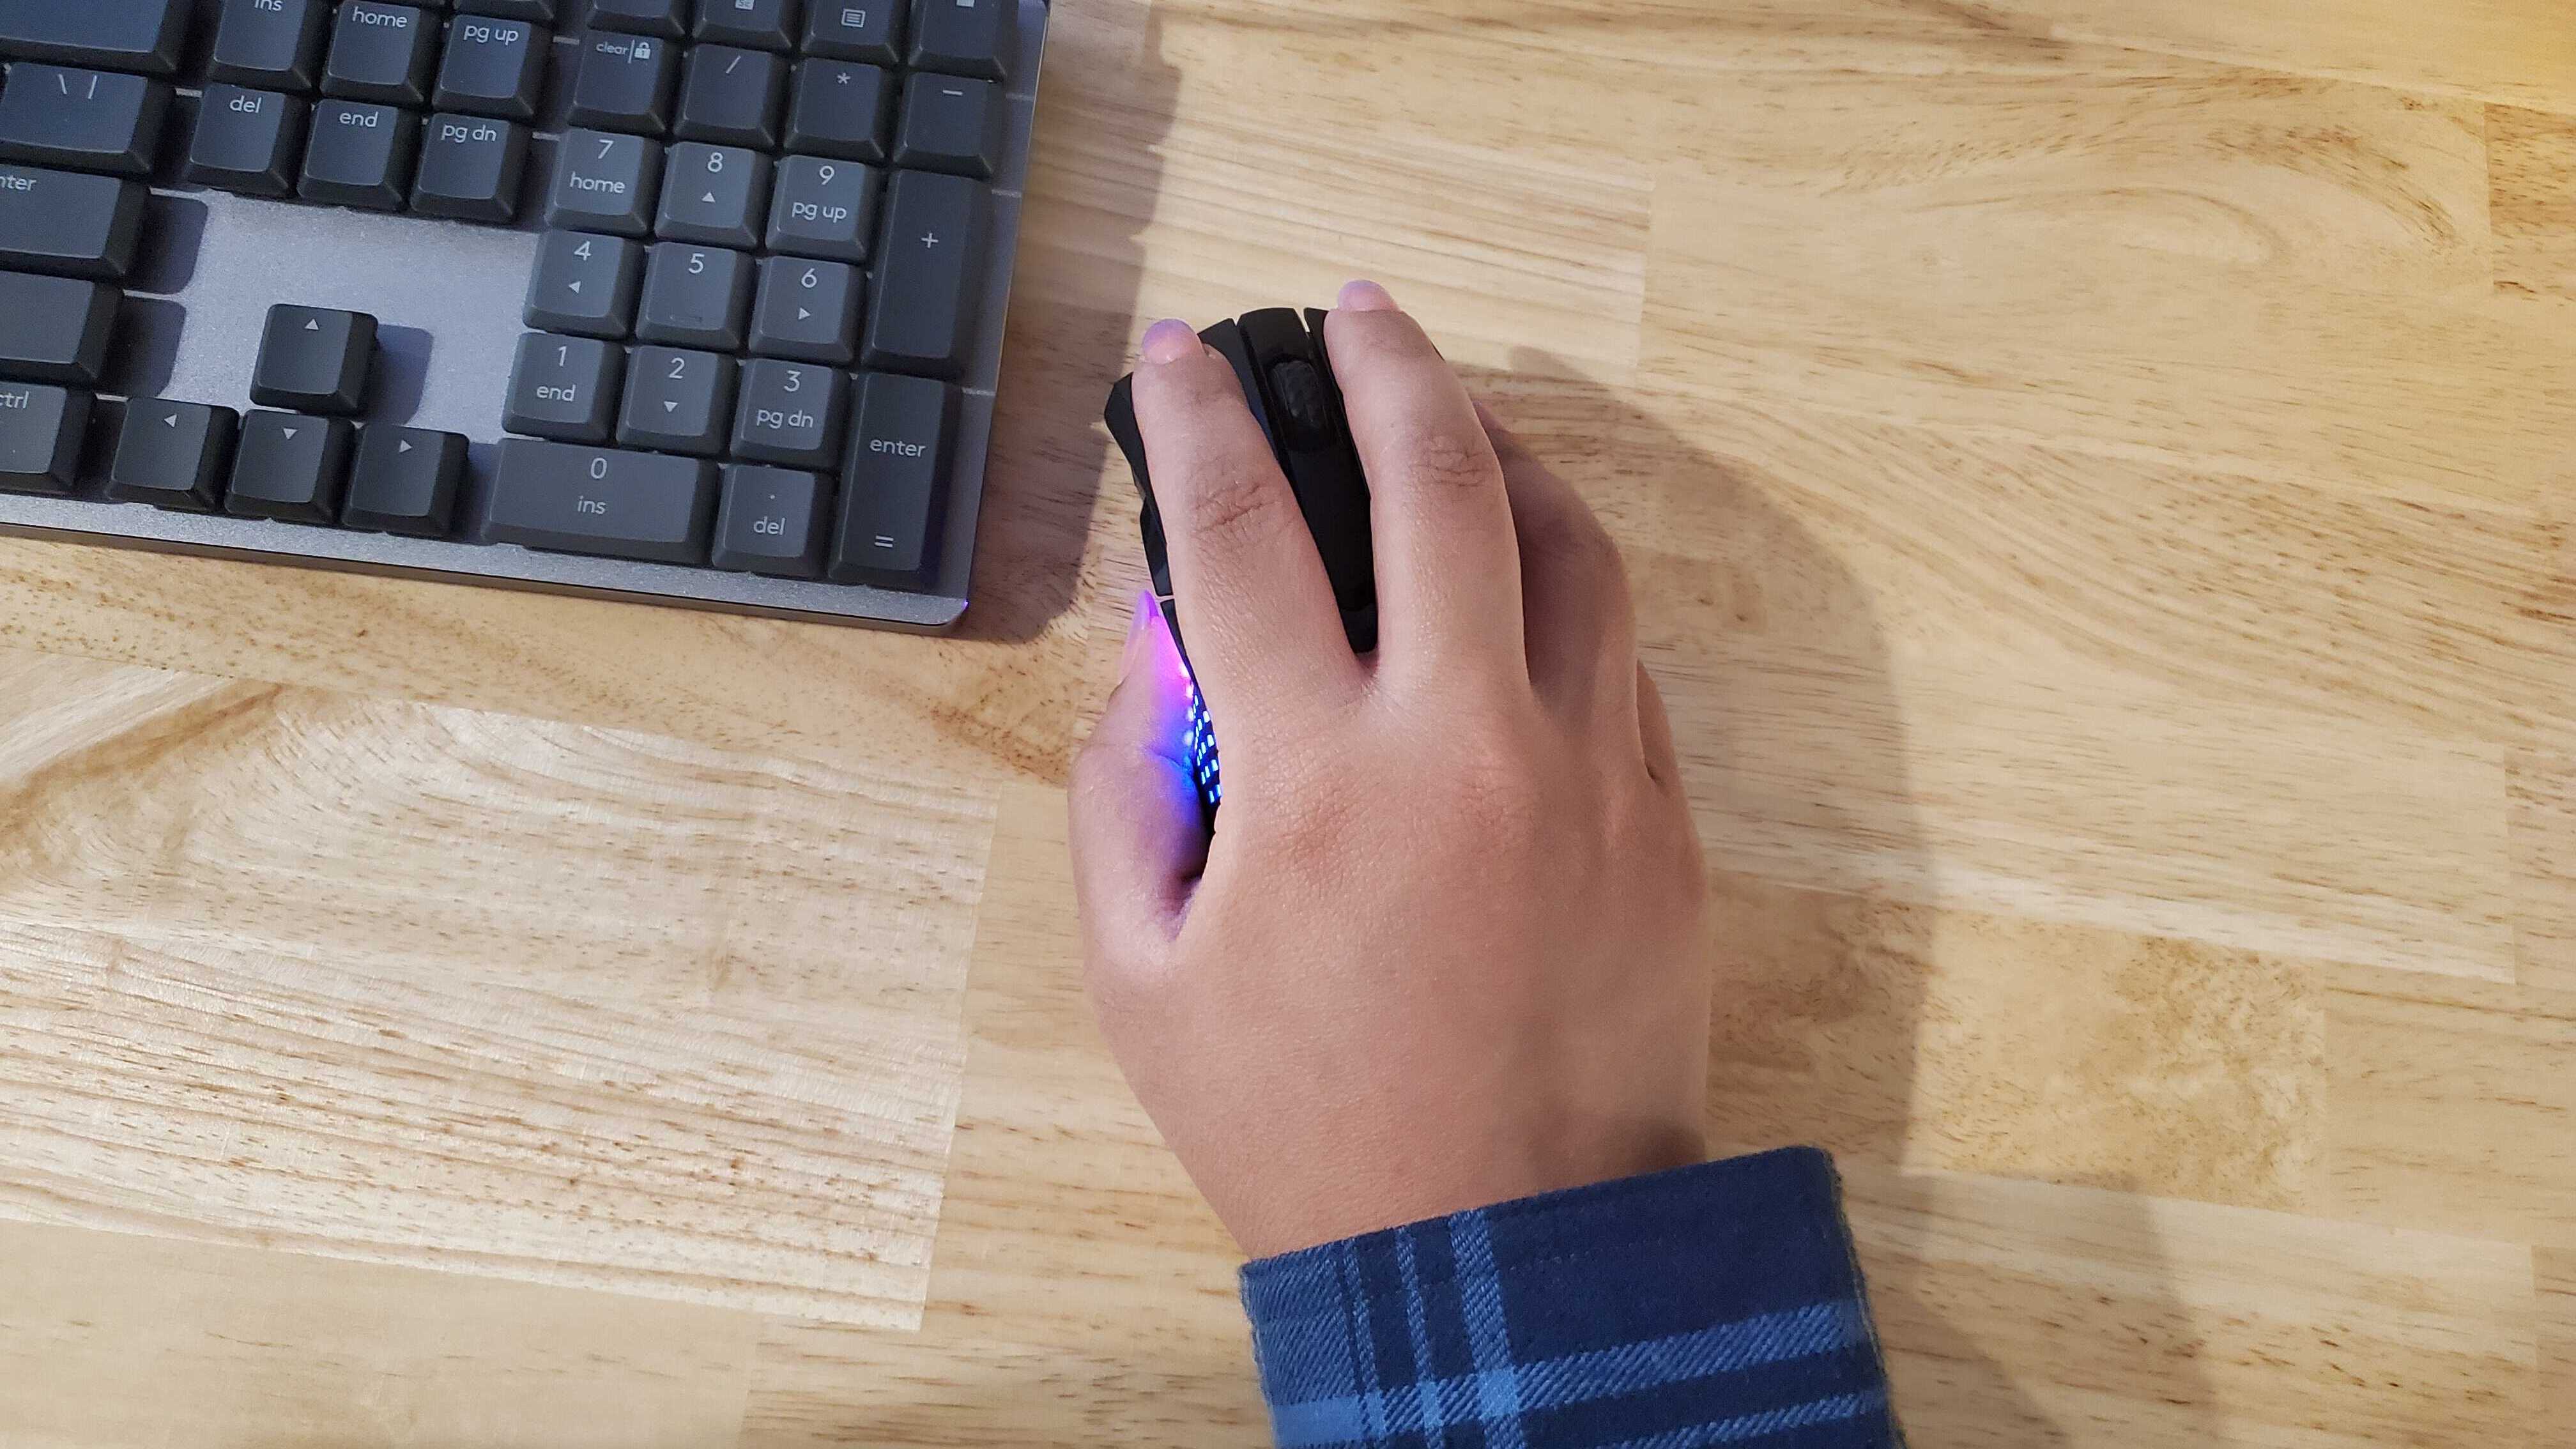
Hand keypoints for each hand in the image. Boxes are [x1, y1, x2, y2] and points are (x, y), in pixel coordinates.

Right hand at [1070, 282, 1710, 1259]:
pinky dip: (1565, 590)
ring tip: (1456, 421)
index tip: (1174, 358)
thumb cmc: (1309, 1132)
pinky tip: (1522, 584)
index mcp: (1320, 781)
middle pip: (1440, 481)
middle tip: (1356, 309)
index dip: (1195, 421)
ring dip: (1506, 457)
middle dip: (1389, 365)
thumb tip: (1152, 668)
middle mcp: (1468, 745)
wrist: (1508, 1254)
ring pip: (1570, 547)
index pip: (1241, 535)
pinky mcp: (1663, 821)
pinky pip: (1618, 657)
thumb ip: (1123, 799)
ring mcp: (1588, 773)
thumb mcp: (1145, 981)